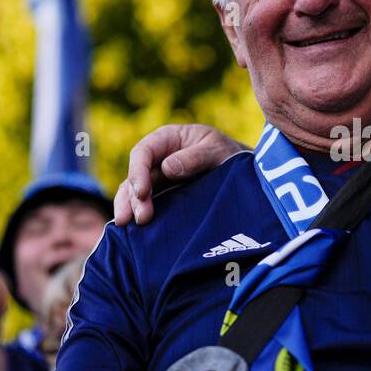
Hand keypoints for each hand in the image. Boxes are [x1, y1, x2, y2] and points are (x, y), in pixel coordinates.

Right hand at [113, 123, 245, 225]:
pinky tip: (133, 230)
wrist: (243, 171)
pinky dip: (137, 215)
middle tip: (141, 218)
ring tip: (128, 226)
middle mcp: (157, 159)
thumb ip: (195, 157)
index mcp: (167, 139)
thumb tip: (168, 168)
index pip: (143, 152)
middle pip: (135, 176)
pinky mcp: (163, 196)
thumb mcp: (216, 149)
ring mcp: (158, 179)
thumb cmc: (228, 153)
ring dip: (131, 208)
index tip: (142, 192)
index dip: (138, 172)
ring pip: (135, 193)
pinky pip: (145, 204)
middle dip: (133, 197)